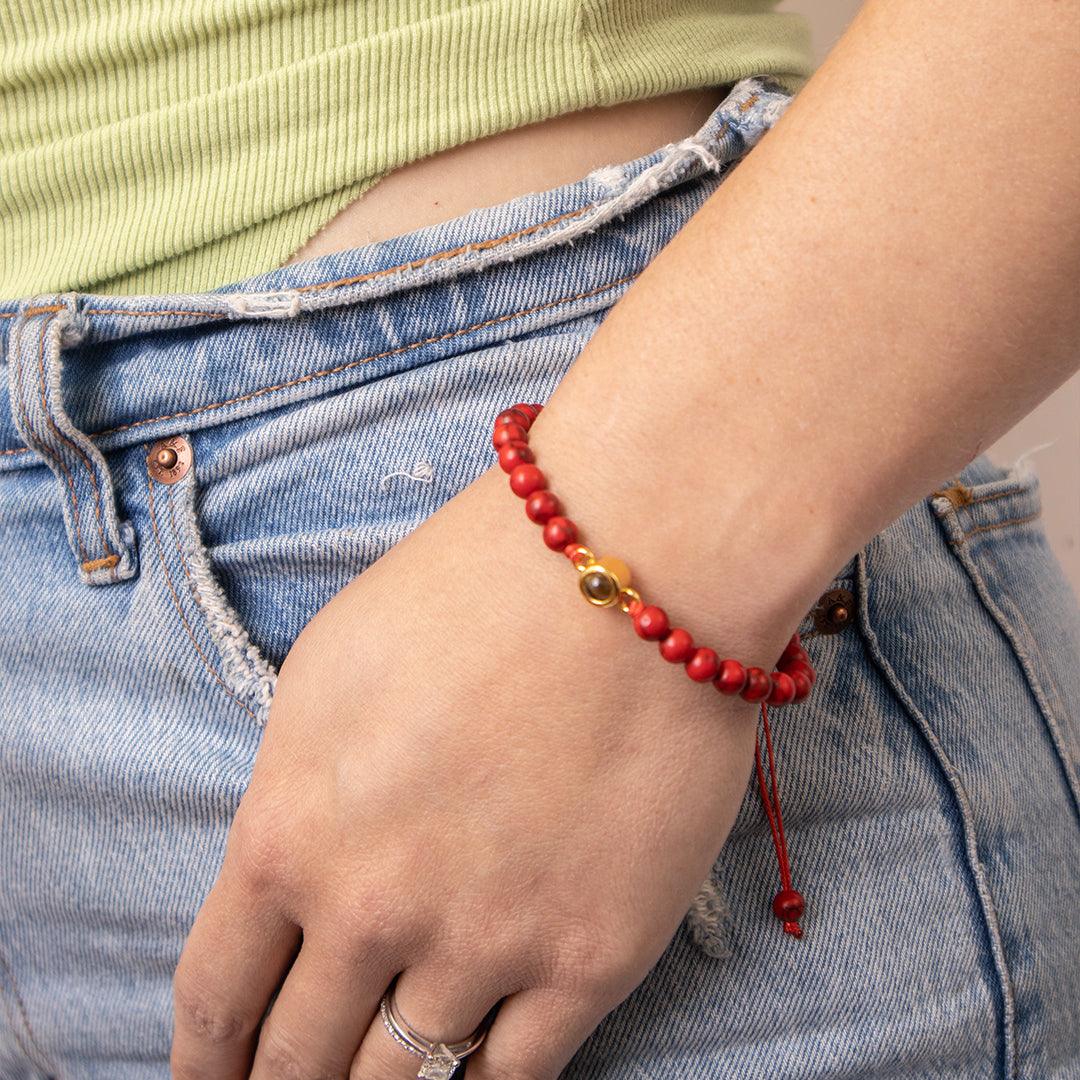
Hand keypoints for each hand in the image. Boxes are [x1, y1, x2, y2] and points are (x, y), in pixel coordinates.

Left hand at [168, 450, 788, 1079]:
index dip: (209, 1061)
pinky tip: (469, 1075)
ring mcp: (486, 944)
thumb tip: (297, 872)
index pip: (217, 997)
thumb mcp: (329, 676)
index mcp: (289, 832)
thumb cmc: (475, 590)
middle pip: (302, 1061)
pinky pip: (516, 1078)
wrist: (632, 566)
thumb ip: (295, 792)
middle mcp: (373, 908)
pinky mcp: (593, 957)